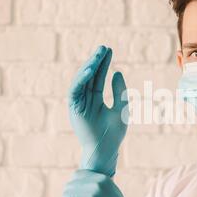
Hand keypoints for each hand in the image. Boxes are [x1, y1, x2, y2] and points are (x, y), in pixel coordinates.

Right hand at [68, 45, 127, 176]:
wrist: (106, 149)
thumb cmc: (114, 133)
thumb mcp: (121, 108)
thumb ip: (119, 91)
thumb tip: (118, 72)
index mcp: (95, 101)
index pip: (98, 78)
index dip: (103, 65)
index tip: (109, 51)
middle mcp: (85, 100)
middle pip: (89, 76)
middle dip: (96, 62)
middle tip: (104, 47)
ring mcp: (79, 104)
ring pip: (81, 80)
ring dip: (89, 67)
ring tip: (99, 55)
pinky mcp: (74, 109)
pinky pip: (75, 90)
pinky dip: (81, 79)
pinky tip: (90, 69)